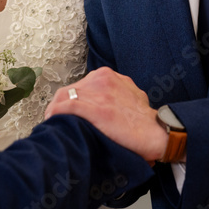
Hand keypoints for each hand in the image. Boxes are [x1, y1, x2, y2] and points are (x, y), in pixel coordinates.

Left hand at [46, 67, 166, 162]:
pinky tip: (51, 121)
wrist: (158, 132)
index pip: (79, 85)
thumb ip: (115, 94)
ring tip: (51, 123)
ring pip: (65, 97)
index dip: (69, 99)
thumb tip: (101, 106)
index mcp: (108, 76)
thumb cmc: (144, 120)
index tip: (64, 112)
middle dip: (59, 105)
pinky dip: (56, 113)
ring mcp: (99, 93)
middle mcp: (102, 79)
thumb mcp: (130, 96)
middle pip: (69, 90)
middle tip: (55, 120)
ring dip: (54, 110)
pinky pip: (68, 107)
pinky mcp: (97, 109)